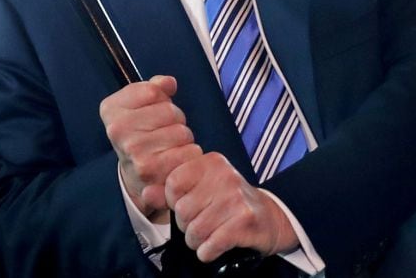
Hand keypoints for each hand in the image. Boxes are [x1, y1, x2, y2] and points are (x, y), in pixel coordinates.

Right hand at [99, 75, 201, 218]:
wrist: (134, 175)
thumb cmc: (141, 134)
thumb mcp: (140, 104)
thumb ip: (155, 87)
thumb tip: (169, 83)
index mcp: (111, 109)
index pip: (153, 91)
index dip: (160, 99)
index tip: (151, 111)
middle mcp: (118, 130)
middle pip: (170, 111)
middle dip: (174, 119)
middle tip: (163, 132)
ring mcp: (133, 152)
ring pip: (182, 132)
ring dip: (183, 139)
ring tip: (169, 146)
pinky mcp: (152, 172)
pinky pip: (189, 152)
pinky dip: (189, 155)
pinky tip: (176, 160)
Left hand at [166, 152, 298, 262]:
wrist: (269, 218)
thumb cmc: (230, 203)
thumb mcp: (202, 189)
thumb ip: (171, 191)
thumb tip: (146, 194)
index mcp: (211, 162)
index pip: (173, 183)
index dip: (174, 201)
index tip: (189, 204)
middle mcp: (224, 175)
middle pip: (181, 210)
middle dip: (187, 225)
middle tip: (204, 222)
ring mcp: (235, 198)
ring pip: (194, 231)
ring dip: (198, 241)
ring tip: (210, 234)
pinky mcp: (244, 221)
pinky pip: (209, 245)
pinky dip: (208, 252)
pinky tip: (216, 246)